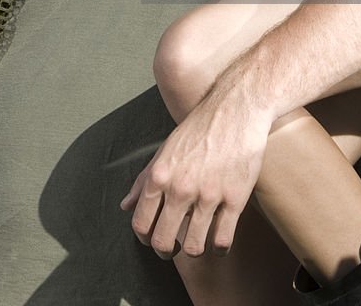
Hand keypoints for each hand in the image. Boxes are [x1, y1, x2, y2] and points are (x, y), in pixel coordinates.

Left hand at [121, 90, 271, 256]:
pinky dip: (219, 248)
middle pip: (163, 242)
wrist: (235, 109)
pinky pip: (222, 240)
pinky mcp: (235, 198)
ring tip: (198, 242)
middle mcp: (181, 188)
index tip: (155, 237)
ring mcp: (209, 194)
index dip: (146, 238)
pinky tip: (219, 240)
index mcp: (160, 176)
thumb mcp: (165, 150)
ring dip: (194, 250)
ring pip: (194, 247)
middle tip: (174, 247)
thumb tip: (125, 206)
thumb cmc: (198, 130)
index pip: (141, 225)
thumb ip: (144, 180)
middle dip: (166, 250)